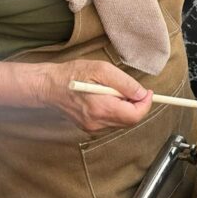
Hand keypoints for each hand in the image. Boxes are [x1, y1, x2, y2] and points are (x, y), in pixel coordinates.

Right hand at [38, 59, 152, 132]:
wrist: (48, 86)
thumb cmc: (72, 74)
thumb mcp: (102, 70)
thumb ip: (125, 83)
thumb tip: (142, 93)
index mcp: (102, 108)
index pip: (134, 116)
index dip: (145, 104)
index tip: (147, 92)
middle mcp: (97, 122)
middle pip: (130, 121)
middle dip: (137, 106)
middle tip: (132, 90)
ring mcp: (92, 127)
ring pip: (121, 122)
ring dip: (126, 108)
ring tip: (114, 91)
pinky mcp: (89, 127)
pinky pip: (111, 122)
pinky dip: (115, 111)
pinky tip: (106, 99)